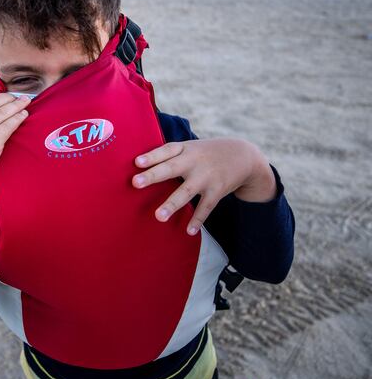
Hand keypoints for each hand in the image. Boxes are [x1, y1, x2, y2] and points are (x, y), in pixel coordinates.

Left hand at [132, 138, 276, 235]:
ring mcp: (206, 177)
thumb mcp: (190, 147)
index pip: (166, 151)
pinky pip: (205, 207)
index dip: (151, 156)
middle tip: (135, 183)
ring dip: (172, 204)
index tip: (136, 162)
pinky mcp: (217, 191)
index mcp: (185, 149)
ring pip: (186, 191)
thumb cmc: (205, 153)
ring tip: (158, 216)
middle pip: (171, 169)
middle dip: (153, 175)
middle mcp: (194, 162)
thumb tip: (138, 165)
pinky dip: (198, 219)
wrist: (243, 155)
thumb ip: (169, 155)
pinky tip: (189, 231)